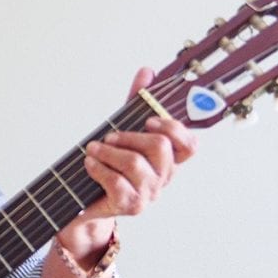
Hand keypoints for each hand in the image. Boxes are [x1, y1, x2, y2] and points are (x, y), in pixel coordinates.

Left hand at [57, 67, 196, 255]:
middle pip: (159, 147)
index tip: (150, 120)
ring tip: (92, 149)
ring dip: (108, 151)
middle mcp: (164, 178)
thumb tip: (147, 72)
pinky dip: (99, 168)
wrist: (88, 203)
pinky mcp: (130, 205)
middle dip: (129, 136)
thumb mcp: (123, 132)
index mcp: (168, 160)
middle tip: (109, 136)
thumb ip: (136, 104)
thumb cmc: (110, 166)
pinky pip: (117, 182)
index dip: (174, 128)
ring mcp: (149, 194)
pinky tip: (90, 163)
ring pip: (135, 163)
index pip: (190, 145)